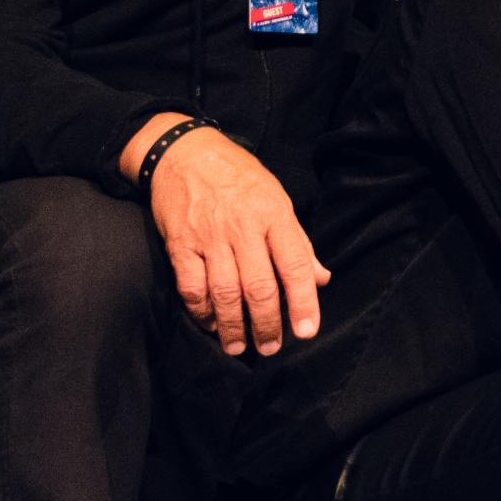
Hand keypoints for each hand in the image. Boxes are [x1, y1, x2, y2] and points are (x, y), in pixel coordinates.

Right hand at [145, 125, 326, 353]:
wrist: (184, 152)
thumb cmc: (238, 177)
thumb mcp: (277, 198)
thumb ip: (297, 242)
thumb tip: (321, 278)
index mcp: (273, 215)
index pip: (294, 265)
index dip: (303, 302)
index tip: (307, 331)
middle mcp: (242, 228)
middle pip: (259, 287)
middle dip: (267, 324)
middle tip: (270, 348)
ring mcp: (209, 237)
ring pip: (225, 293)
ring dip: (233, 327)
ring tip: (239, 347)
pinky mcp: (180, 244)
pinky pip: (191, 287)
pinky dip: (201, 311)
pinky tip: (210, 324)